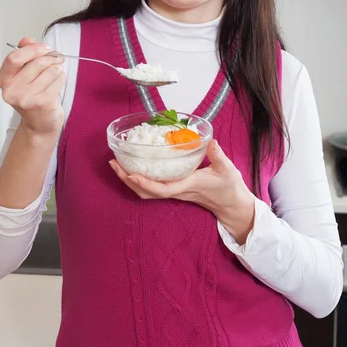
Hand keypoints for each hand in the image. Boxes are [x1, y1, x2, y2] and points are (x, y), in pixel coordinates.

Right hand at [0, 37, 65, 135]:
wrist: (39, 123)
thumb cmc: (33, 96)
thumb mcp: (25, 74)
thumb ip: (25, 54)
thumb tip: (27, 40)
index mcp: (4, 79)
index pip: (14, 58)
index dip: (32, 49)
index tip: (45, 48)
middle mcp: (11, 90)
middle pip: (36, 63)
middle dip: (51, 58)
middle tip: (57, 59)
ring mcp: (26, 98)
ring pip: (50, 71)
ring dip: (57, 69)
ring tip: (55, 74)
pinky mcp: (41, 104)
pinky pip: (58, 80)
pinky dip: (61, 78)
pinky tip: (57, 84)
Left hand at [110, 139, 255, 244]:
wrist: (232, 205)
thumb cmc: (229, 188)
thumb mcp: (227, 169)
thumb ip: (218, 155)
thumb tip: (211, 141)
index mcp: (188, 185)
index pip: (162, 189)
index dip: (145, 183)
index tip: (130, 173)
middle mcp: (177, 191)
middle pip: (146, 192)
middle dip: (128, 180)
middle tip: (114, 163)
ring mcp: (175, 192)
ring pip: (147, 192)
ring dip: (129, 180)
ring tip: (117, 165)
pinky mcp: (175, 190)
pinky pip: (152, 189)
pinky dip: (139, 180)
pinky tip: (133, 168)